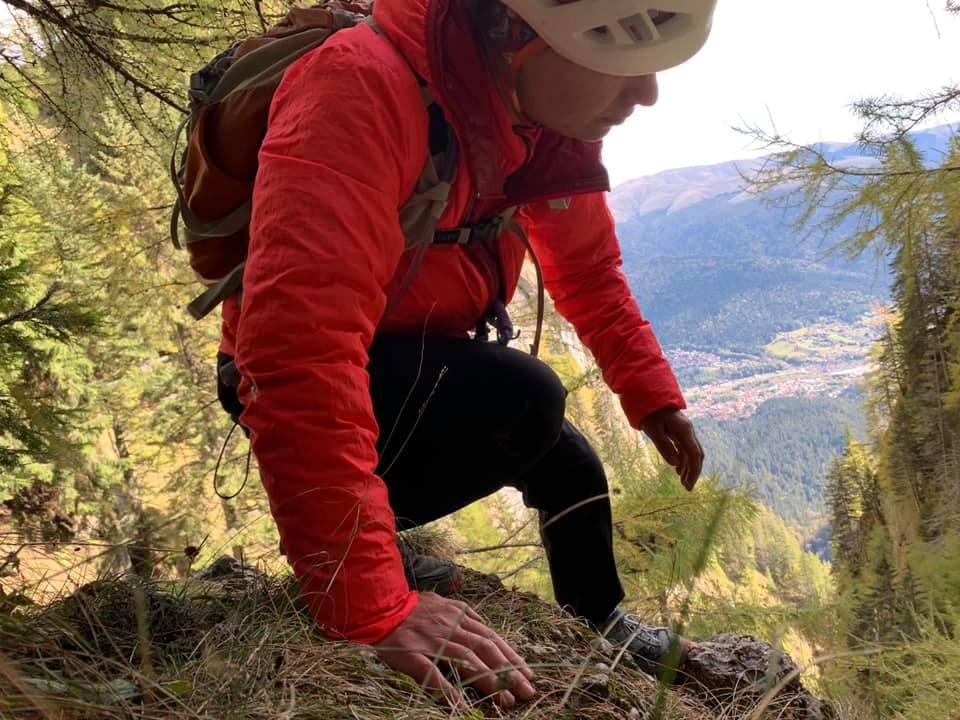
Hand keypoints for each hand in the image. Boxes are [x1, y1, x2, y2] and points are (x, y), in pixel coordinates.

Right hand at [373, 592, 535, 708]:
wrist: (379, 606)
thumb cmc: (411, 608)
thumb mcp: (442, 603)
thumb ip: (462, 615)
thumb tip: (482, 627)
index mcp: (458, 615)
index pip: (491, 637)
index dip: (511, 656)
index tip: (527, 673)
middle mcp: (450, 627)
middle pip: (486, 649)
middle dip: (509, 671)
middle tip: (526, 691)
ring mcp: (433, 640)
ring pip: (467, 661)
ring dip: (488, 681)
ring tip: (505, 700)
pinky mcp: (414, 654)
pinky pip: (433, 674)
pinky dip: (448, 689)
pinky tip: (462, 704)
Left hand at [640, 407, 703, 490]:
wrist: (649, 396)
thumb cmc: (650, 413)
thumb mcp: (654, 431)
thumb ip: (664, 447)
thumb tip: (675, 464)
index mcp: (684, 430)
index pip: (694, 455)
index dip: (694, 471)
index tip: (689, 485)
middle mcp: (688, 431)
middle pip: (696, 455)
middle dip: (693, 472)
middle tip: (687, 488)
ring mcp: (684, 431)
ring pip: (690, 452)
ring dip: (688, 467)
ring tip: (683, 482)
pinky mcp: (678, 431)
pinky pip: (684, 448)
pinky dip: (682, 460)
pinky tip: (678, 470)